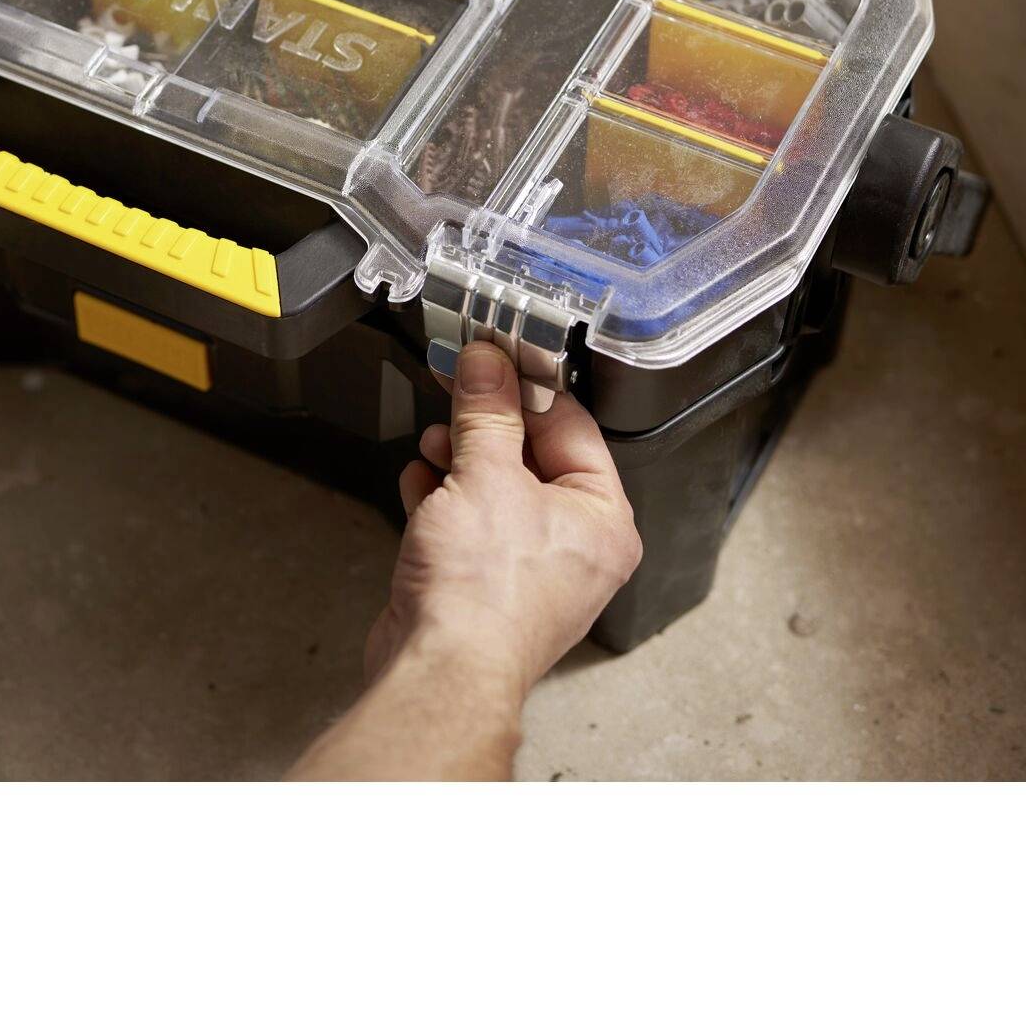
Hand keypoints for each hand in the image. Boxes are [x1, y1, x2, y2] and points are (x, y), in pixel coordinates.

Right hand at [367, 341, 641, 696]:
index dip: (528, 386)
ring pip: (497, 488)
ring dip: (461, 459)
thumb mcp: (485, 476)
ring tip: (436, 441)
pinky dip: (445, 498)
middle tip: (458, 390)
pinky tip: (422, 483)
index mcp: (603, 520)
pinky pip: (470, 522)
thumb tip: (487, 365)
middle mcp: (575, 547)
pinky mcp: (485, 583)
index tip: (494, 356)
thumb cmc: (484, 599)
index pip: (572, 427)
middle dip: (487, 424)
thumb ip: (485, 412)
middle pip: (532, 456)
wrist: (439, 670)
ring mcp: (530, 569)